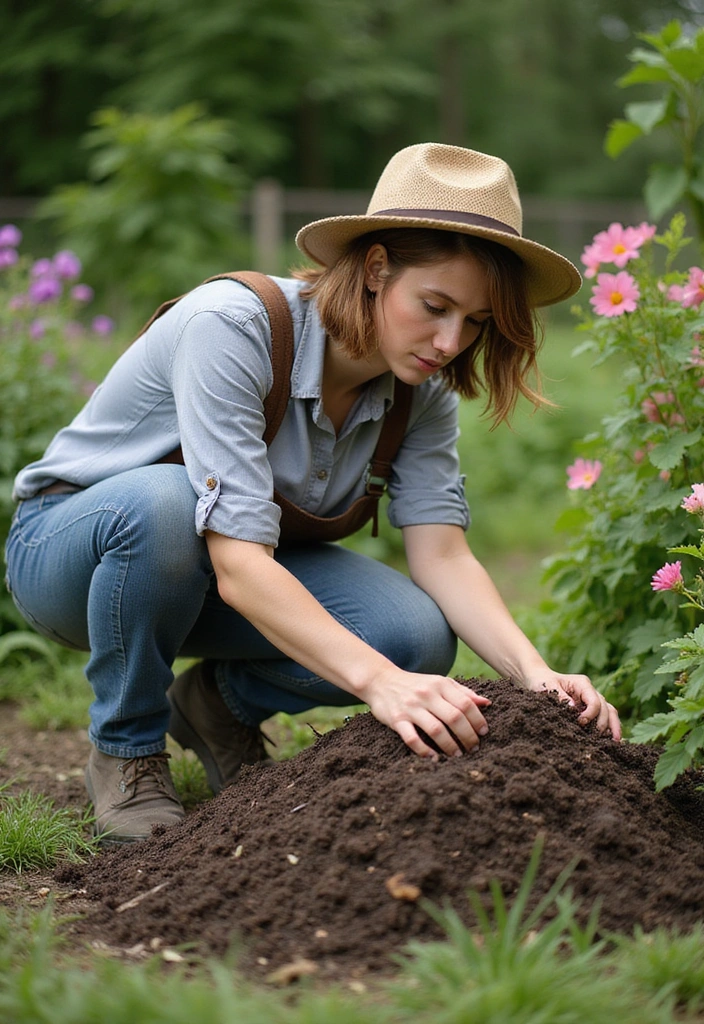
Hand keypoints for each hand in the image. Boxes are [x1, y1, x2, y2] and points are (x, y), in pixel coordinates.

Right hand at [363, 668, 491, 758]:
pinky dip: (424, 750)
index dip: (478, 720)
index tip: (484, 733)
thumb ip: (462, 692)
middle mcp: (426, 695)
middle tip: (474, 748)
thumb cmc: (416, 685)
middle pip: (454, 717)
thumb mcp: (439, 682)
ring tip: (458, 755)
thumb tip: (487, 703)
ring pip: (436, 730)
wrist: (381, 681)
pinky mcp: (396, 720)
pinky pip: (411, 738)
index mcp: (440, 684)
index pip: (466, 703)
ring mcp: (411, 708)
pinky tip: (434, 758)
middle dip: (468, 736)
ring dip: (450, 746)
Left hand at [522, 669, 620, 740]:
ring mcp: (593, 699)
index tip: (580, 723)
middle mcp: (591, 691)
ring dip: (614, 726)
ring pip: (610, 712)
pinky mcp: (590, 708)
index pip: (595, 700)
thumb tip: (573, 708)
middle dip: (603, 723)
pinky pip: (605, 716)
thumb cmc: (542, 682)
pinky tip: (612, 740)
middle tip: (597, 738)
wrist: (539, 679)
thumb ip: (560, 696)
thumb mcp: (548, 687)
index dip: (591, 714)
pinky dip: (610, 727)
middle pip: (605, 707)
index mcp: (582, 684)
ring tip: (615, 742)